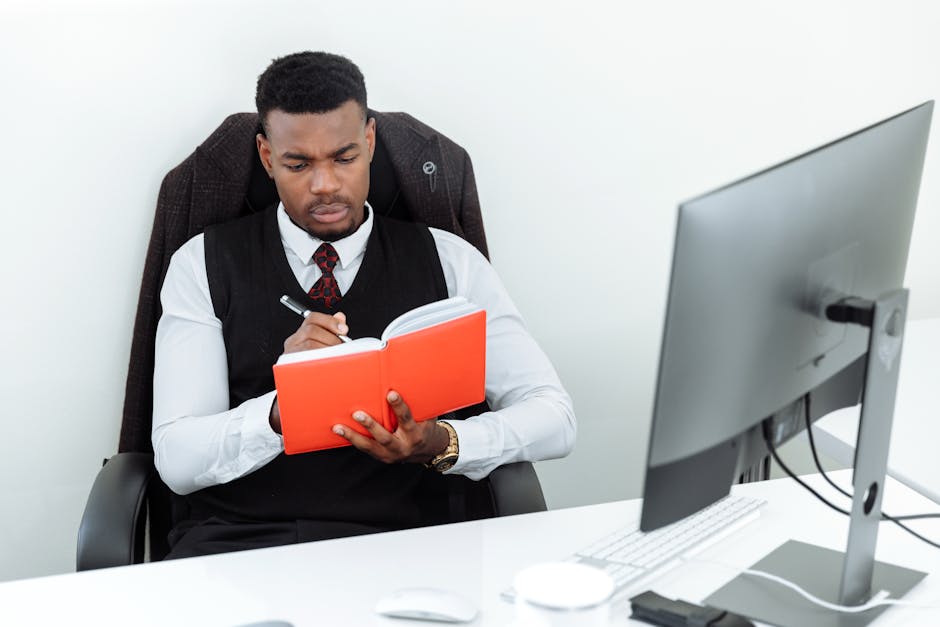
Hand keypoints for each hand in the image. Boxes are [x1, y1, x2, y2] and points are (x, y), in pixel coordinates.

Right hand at [271, 311, 349, 433]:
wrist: (296, 399)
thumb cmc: (311, 372)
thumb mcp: (321, 349)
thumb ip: (331, 332)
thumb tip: (341, 317)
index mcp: (299, 336)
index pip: (312, 318)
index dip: (329, 321)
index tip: (344, 329)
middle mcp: (292, 344)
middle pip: (311, 331)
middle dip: (331, 339)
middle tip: (342, 350)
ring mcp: (289, 358)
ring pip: (309, 346)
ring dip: (328, 351)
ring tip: (337, 360)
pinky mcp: (289, 371)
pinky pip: (306, 364)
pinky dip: (321, 365)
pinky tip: (331, 368)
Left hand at [332, 390, 449, 463]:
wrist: (426, 449)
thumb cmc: (424, 425)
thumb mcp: (427, 414)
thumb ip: (418, 401)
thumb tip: (410, 375)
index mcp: (415, 433)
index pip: (406, 419)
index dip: (399, 407)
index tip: (391, 394)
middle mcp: (403, 446)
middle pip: (385, 437)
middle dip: (371, 426)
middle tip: (357, 414)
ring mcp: (391, 454)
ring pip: (370, 446)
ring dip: (353, 436)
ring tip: (338, 427)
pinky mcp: (382, 457)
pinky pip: (365, 449)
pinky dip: (352, 440)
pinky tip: (340, 432)